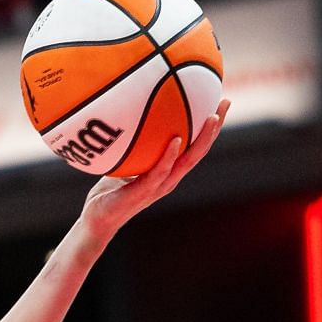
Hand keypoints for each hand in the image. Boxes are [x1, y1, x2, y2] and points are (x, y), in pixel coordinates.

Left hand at [78, 99, 227, 237]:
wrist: (96, 219)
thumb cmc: (110, 192)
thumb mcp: (126, 164)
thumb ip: (135, 148)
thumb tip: (133, 118)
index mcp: (169, 172)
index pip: (195, 147)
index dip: (209, 127)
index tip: (221, 102)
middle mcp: (169, 179)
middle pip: (199, 151)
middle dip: (214, 128)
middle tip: (225, 102)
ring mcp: (158, 186)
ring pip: (187, 161)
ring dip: (202, 139)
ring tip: (212, 118)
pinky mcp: (143, 191)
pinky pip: (159, 171)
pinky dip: (169, 155)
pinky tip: (176, 140)